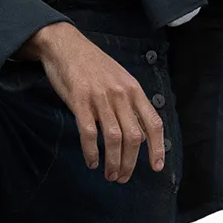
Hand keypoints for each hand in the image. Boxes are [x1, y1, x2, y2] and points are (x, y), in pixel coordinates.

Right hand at [19, 22, 165, 182]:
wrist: (65, 45)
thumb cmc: (93, 64)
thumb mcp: (120, 78)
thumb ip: (130, 103)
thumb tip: (140, 134)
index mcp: (133, 90)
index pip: (153, 123)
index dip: (157, 148)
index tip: (156, 167)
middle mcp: (120, 95)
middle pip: (133, 137)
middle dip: (130, 163)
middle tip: (123, 177)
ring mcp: (100, 98)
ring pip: (113, 138)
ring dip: (113, 162)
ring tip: (110, 175)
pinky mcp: (79, 101)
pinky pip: (89, 133)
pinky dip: (92, 152)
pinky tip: (91, 162)